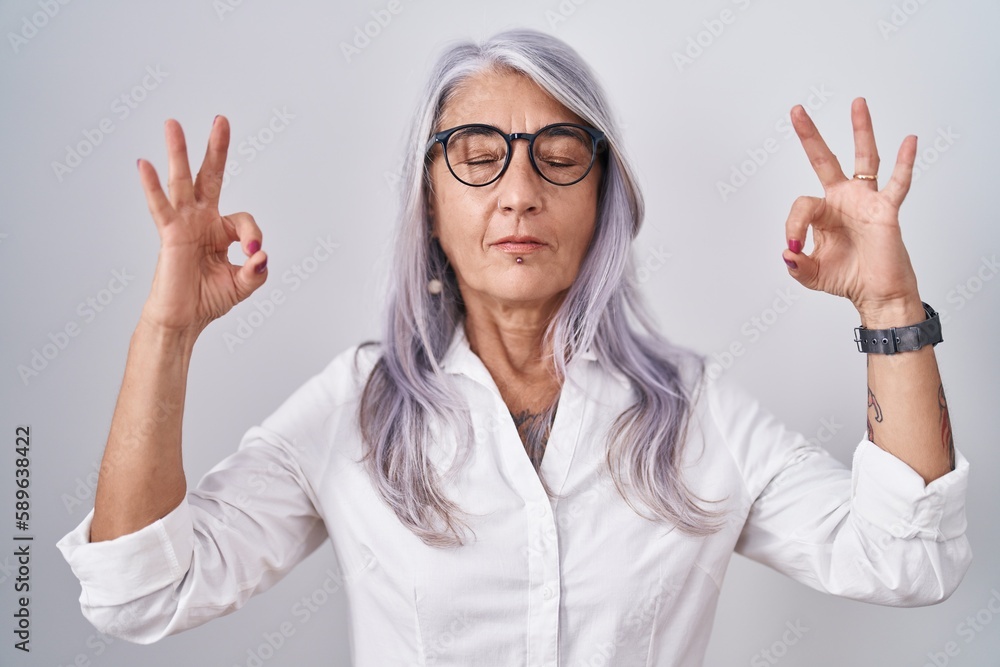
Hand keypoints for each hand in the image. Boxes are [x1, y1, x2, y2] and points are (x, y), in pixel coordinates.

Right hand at [137, 116, 267, 336]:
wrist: (184, 320)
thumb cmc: (208, 299)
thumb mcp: (243, 284)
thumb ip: (256, 270)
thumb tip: (261, 256)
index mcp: (220, 229)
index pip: (244, 221)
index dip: (253, 236)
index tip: (253, 255)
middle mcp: (201, 220)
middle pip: (209, 177)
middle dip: (216, 149)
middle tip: (221, 120)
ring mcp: (184, 224)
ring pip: (181, 182)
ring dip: (178, 153)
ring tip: (173, 123)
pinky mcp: (169, 234)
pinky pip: (160, 207)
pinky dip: (152, 186)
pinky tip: (144, 164)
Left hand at [781, 98, 920, 318]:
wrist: (876, 294)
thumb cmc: (846, 279)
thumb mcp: (811, 274)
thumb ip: (796, 265)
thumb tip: (787, 253)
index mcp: (823, 212)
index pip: (801, 205)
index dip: (793, 226)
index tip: (795, 247)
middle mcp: (843, 199)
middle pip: (824, 159)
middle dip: (810, 135)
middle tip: (796, 110)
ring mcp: (866, 201)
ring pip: (864, 158)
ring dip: (861, 130)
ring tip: (857, 103)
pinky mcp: (886, 210)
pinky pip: (898, 183)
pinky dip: (905, 162)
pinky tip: (909, 140)